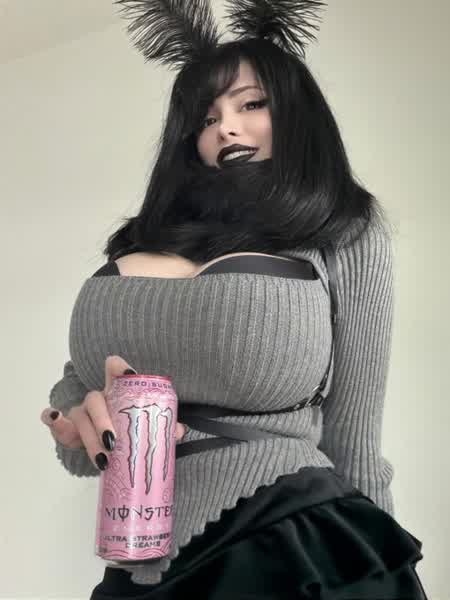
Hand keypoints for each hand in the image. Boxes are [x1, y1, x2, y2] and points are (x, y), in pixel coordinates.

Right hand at [41, 355, 186, 469]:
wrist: (113, 445)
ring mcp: (82, 412)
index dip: (119, 368)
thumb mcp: (146, 427)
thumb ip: (163, 426)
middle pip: (95, 400)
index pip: (114, 369)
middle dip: (102, 421)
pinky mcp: (70, 429)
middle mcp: (98, 398)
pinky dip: (54, 421)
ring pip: (80, 418)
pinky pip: (59, 424)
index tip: (128, 374)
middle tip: (114, 443)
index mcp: (117, 391)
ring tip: (103, 460)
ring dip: (89, 438)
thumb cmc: (132, 429)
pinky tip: (51, 417)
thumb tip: (178, 431)